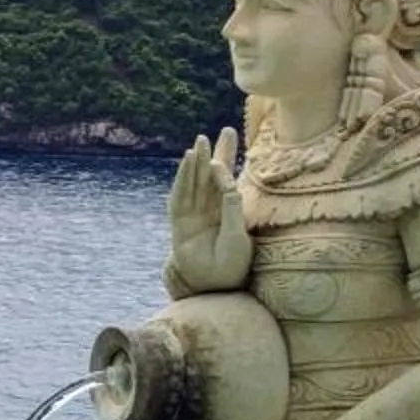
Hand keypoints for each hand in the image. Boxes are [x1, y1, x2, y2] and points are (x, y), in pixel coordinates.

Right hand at [167, 128, 250, 292]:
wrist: (213, 288)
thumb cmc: (231, 266)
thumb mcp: (238, 235)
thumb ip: (232, 207)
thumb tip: (228, 180)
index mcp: (228, 213)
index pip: (227, 183)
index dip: (228, 163)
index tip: (232, 143)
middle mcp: (210, 211)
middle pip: (212, 177)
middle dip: (217, 154)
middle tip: (226, 130)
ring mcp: (194, 216)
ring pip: (196, 184)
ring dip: (197, 163)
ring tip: (201, 141)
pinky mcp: (180, 224)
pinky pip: (180, 197)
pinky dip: (183, 179)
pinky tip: (188, 162)